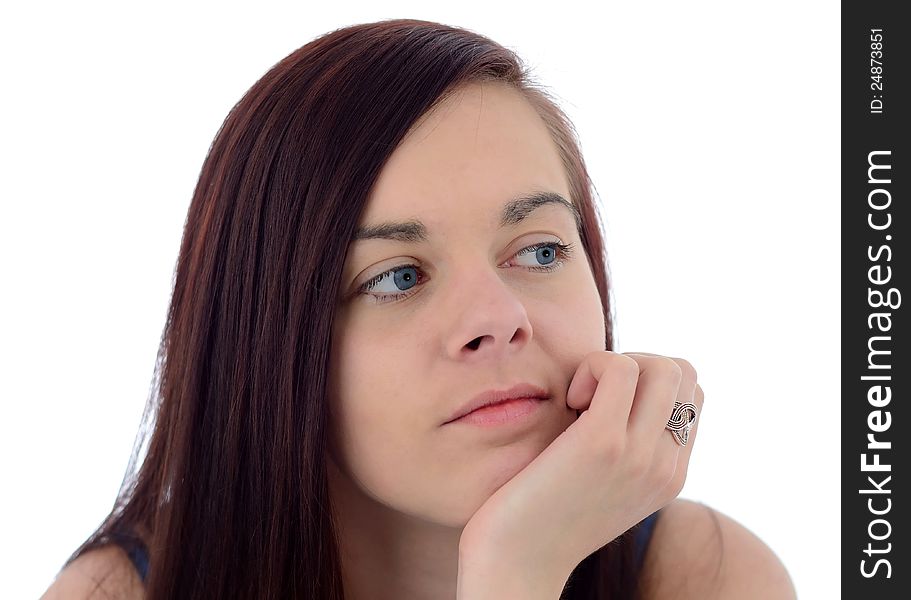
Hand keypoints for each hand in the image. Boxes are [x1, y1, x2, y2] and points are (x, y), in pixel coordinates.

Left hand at [457, 350, 703, 588]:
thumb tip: (621, 390)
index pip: (692, 396)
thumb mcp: (604, 484)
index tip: (605, 406)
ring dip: (614, 365)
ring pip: (663, 366)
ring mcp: (639, 455)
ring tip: (581, 401)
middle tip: (593, 398)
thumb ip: (628, 449)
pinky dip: (592, 367)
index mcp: (671, 476)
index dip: (647, 382)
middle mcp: (666, 467)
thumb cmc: (543, 516)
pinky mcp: (603, 442)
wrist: (515, 565)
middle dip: (637, 364)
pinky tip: (568, 404)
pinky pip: (621, 367)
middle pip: (685, 373)